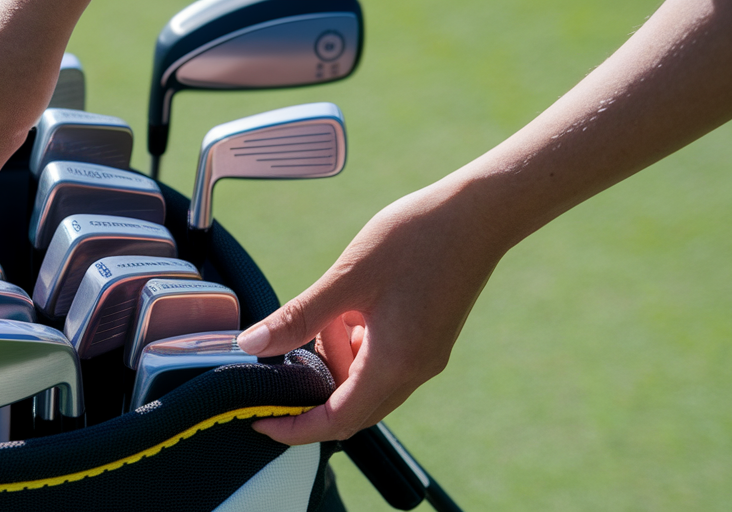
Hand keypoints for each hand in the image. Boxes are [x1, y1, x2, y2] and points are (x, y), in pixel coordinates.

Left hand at [238, 182, 509, 444]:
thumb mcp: (347, 278)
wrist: (479, 212)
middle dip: (313, 393)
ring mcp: (426, 357)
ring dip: (335, 362)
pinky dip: (355, 348)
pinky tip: (350, 311)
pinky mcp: (429, 340)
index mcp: (394, 364)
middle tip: (281, 365)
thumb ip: (298, 318)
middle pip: (352, 410)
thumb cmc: (417, 238)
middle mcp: (415, 371)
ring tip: (328, 317)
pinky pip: (383, 363)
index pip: (336, 421)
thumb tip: (251, 344)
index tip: (260, 422)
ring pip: (366, 383)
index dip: (295, 428)